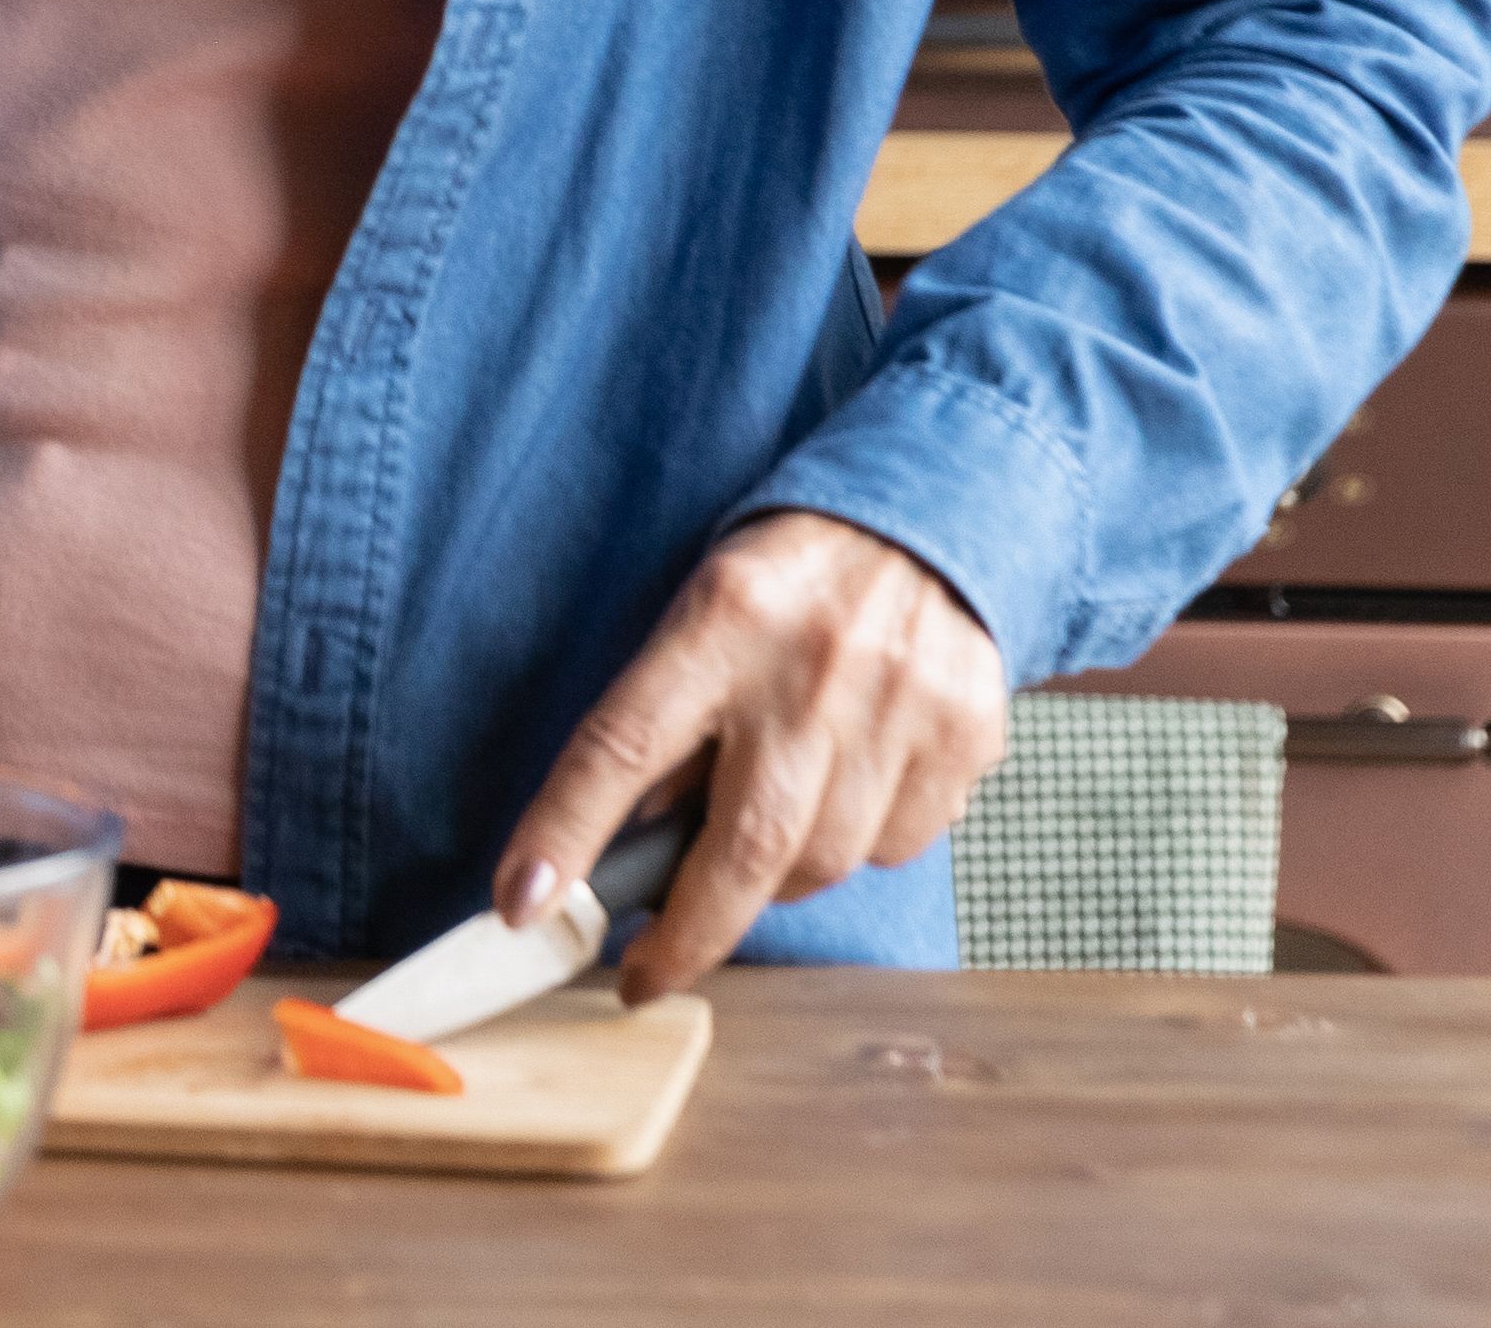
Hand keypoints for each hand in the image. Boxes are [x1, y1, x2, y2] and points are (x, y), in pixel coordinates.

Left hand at [495, 510, 1007, 1001]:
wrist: (925, 520)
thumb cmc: (784, 587)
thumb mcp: (700, 620)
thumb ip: (668, 727)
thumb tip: (625, 854)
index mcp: (719, 623)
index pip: (621, 746)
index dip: (565, 835)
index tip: (523, 909)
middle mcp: (810, 668)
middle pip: (744, 845)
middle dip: (688, 932)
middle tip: (647, 970)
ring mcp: (899, 704)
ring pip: (824, 862)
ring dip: (779, 877)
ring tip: (767, 831)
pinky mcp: (966, 735)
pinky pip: (898, 846)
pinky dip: (861, 845)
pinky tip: (852, 789)